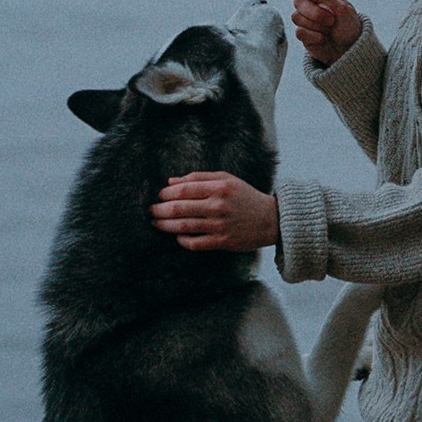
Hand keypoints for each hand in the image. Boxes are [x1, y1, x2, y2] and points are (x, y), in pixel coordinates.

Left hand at [150, 172, 278, 251]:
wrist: (270, 219)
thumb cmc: (245, 196)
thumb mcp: (226, 179)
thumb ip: (199, 177)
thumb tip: (171, 182)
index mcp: (219, 187)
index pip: (184, 190)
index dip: (166, 193)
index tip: (160, 195)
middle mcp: (218, 206)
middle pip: (179, 208)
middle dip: (160, 210)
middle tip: (151, 210)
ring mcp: (220, 225)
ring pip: (184, 226)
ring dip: (165, 225)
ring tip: (156, 223)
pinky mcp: (223, 242)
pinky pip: (195, 243)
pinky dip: (182, 240)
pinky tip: (177, 237)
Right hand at [290, 0, 361, 66]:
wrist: (352, 51)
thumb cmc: (349, 26)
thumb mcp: (339, 7)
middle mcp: (311, 4)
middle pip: (298, 1)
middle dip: (314, 12)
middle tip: (331, 20)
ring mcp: (305, 20)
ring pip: (296, 17)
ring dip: (316, 25)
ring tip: (329, 29)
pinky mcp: (303, 35)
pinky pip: (299, 31)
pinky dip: (314, 36)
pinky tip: (323, 39)